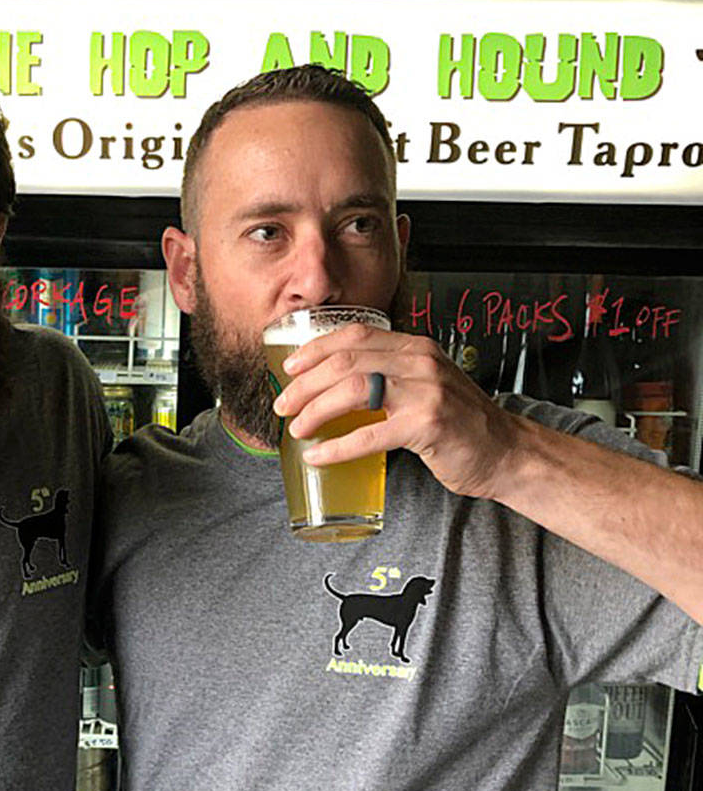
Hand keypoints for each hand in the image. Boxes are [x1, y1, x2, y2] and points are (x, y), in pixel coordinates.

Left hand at [271, 323, 522, 497]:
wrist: (506, 452)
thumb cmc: (460, 424)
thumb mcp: (425, 385)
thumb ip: (389, 377)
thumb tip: (331, 387)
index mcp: (416, 348)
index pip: (356, 335)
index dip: (316, 349)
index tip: (290, 367)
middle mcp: (421, 362)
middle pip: (347, 361)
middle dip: (306, 383)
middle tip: (284, 404)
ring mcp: (426, 392)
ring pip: (353, 390)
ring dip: (316, 410)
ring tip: (297, 428)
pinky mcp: (428, 425)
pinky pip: (369, 434)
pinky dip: (337, 447)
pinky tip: (319, 455)